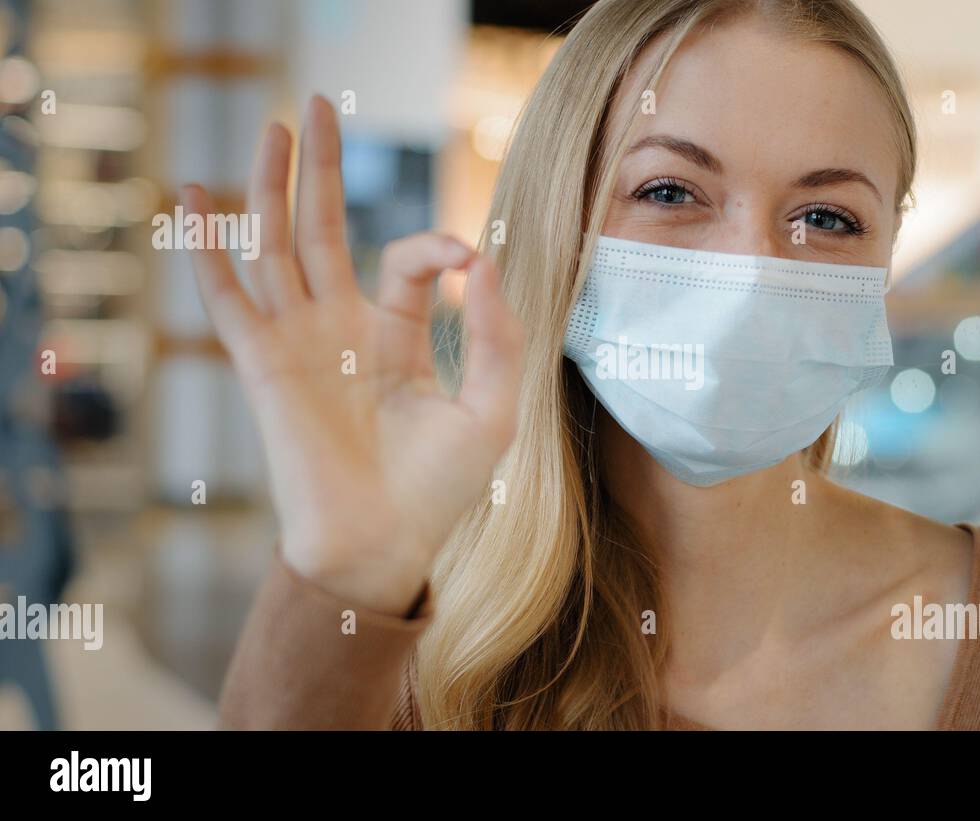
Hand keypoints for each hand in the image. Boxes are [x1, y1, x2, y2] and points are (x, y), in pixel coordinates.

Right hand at [183, 96, 522, 615]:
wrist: (383, 544)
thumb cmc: (440, 490)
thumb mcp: (490, 408)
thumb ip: (496, 336)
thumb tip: (484, 259)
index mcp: (397, 337)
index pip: (409, 265)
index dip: (436, 247)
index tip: (468, 258)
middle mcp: (342, 330)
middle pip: (325, 231)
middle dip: (322, 170)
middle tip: (317, 106)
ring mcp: (299, 343)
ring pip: (277, 247)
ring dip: (270, 187)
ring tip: (272, 126)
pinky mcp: (263, 364)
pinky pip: (228, 297)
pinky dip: (209, 249)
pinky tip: (197, 199)